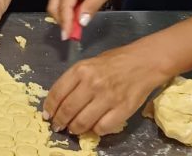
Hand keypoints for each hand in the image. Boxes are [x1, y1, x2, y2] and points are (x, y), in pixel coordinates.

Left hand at [42, 44, 171, 134]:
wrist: (144, 62)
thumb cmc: (114, 61)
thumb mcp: (89, 63)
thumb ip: (75, 79)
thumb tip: (60, 100)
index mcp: (81, 70)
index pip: (58, 93)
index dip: (50, 107)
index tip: (47, 115)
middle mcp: (92, 84)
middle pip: (68, 110)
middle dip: (59, 121)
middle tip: (58, 126)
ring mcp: (108, 98)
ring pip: (83, 122)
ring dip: (74, 129)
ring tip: (73, 129)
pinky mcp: (122, 110)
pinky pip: (102, 128)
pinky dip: (95, 131)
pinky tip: (93, 127)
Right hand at [47, 0, 120, 39]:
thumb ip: (92, 7)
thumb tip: (81, 22)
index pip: (64, 8)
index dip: (65, 24)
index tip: (67, 37)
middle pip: (54, 7)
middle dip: (61, 22)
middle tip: (73, 34)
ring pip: (53, 5)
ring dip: (62, 17)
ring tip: (75, 27)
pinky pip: (58, 1)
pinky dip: (64, 11)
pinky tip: (74, 16)